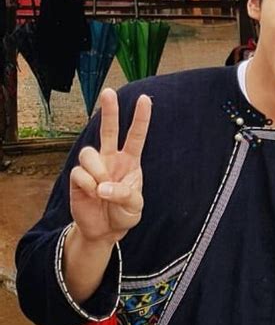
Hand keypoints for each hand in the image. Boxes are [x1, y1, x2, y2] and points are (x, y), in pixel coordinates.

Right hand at [69, 88, 151, 245]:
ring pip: (89, 153)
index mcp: (130, 162)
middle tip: (109, 92)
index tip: (145, 98)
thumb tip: (102, 186)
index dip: (141, 118)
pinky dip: (87, 185)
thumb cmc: (123, 214)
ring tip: (100, 189)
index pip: (135, 136)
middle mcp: (110, 159)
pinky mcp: (78, 178)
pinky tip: (92, 195)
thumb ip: (123, 194)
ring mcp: (93, 167)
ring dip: (96, 170)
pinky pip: (79, 173)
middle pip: (108, 129)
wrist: (104, 232)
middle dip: (109, 111)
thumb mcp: (134, 207)